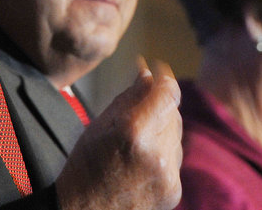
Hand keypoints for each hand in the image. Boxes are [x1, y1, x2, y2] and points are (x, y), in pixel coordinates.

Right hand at [55, 58, 182, 209]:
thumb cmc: (85, 166)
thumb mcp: (100, 124)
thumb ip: (129, 97)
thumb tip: (148, 73)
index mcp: (133, 130)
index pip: (168, 92)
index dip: (165, 77)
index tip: (159, 70)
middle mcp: (156, 152)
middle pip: (173, 112)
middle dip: (159, 106)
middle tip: (137, 112)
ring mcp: (168, 174)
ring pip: (176, 134)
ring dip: (161, 130)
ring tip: (134, 144)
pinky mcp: (174, 190)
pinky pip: (175, 158)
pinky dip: (162, 153)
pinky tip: (141, 161)